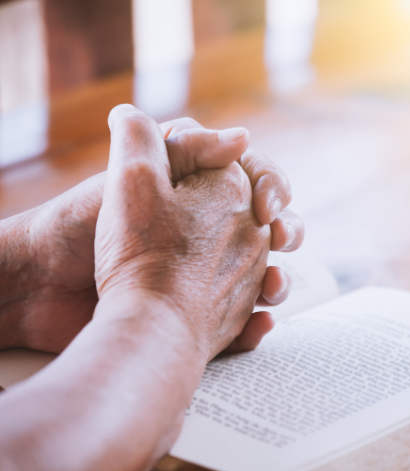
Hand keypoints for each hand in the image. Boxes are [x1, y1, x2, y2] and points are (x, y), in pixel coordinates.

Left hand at [95, 105, 274, 358]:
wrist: (51, 289)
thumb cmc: (87, 228)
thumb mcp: (136, 175)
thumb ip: (185, 144)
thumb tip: (243, 137)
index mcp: (199, 193)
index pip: (254, 178)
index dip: (271, 185)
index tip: (267, 205)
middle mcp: (208, 231)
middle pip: (269, 225)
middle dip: (287, 228)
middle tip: (280, 238)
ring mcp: (207, 274)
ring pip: (265, 272)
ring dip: (280, 278)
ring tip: (273, 288)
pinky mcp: (200, 314)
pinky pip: (243, 318)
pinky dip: (257, 323)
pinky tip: (260, 323)